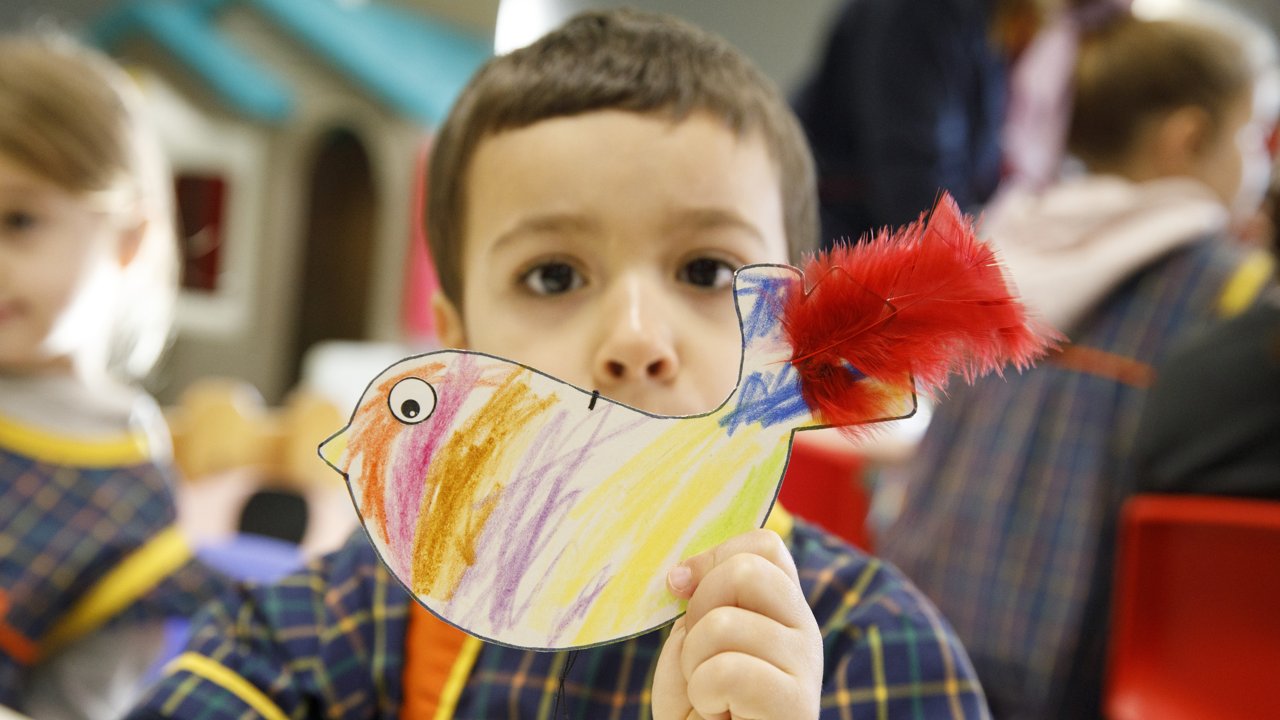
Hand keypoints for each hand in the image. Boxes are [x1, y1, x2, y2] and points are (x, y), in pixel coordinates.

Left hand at [652, 529, 822, 719]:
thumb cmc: (701, 714)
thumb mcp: (688, 650)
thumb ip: (692, 607)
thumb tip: (683, 578)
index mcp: (781, 609)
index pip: (764, 544)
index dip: (712, 556)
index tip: (679, 588)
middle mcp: (803, 629)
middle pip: (746, 569)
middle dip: (699, 608)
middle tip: (698, 655)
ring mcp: (805, 665)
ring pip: (723, 623)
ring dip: (692, 663)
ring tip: (706, 694)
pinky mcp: (796, 702)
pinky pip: (726, 670)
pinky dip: (702, 694)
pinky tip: (717, 713)